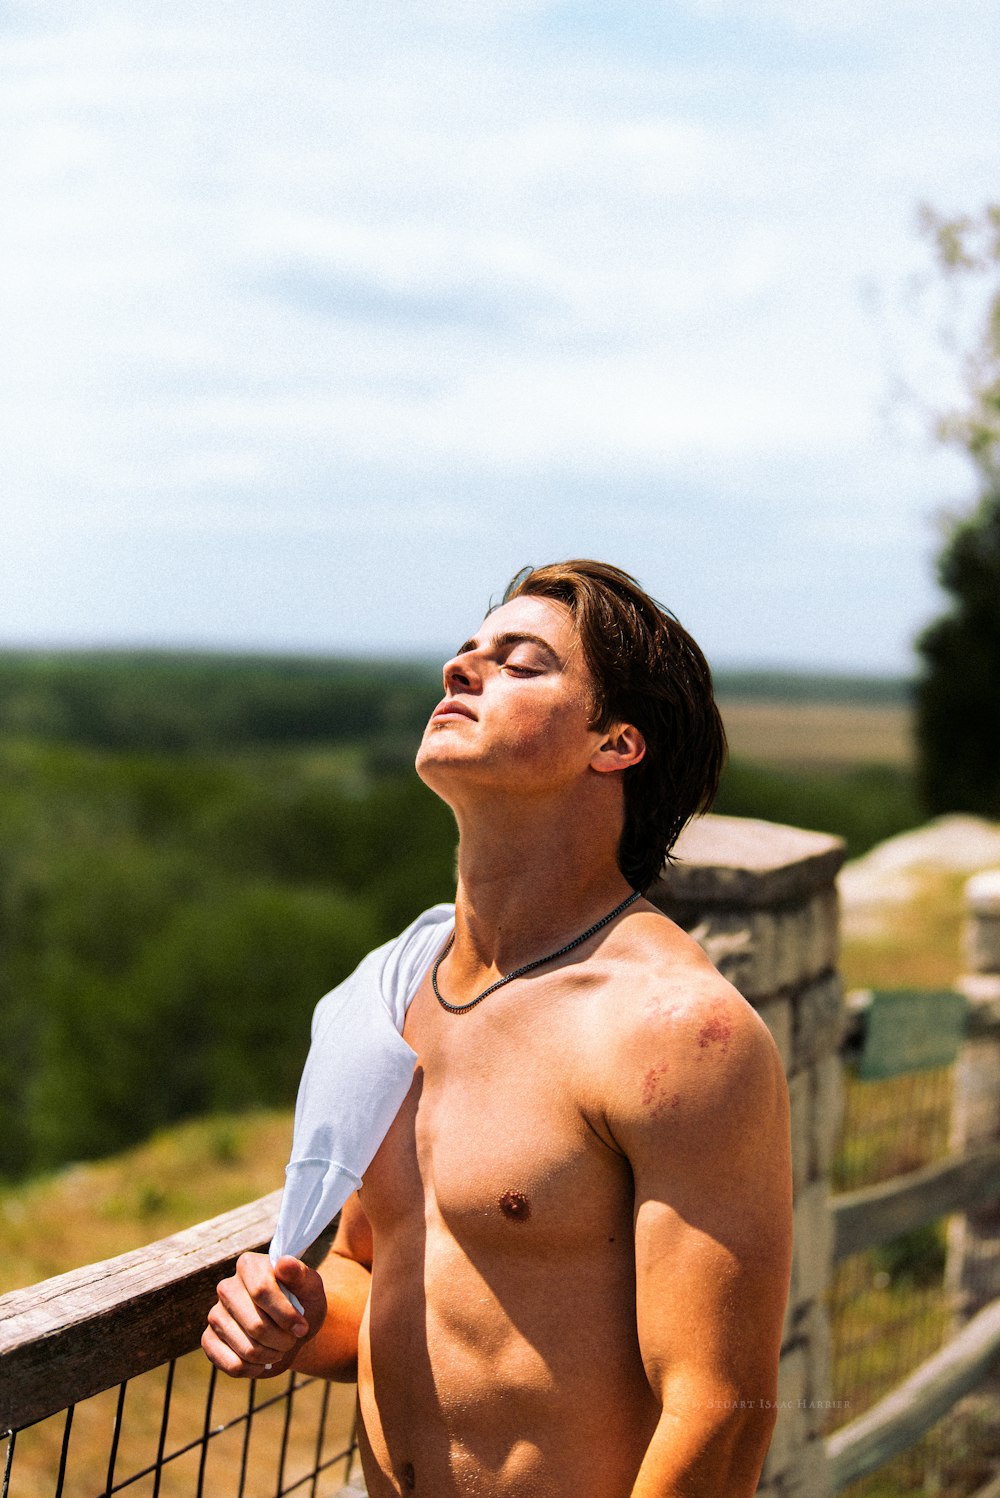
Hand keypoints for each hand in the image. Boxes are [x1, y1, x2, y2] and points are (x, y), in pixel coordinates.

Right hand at [202, 1252, 327, 1378]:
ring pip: (246, 1348)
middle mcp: (226, 1287)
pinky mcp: (209, 1340)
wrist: (291, 1330)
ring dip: (271, 1356)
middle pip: (256, 1325)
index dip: (286, 1315)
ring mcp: (215, 1315)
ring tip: (279, 1348)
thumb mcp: (310, 1289)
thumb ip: (300, 1275)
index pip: (261, 1291)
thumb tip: (284, 1263)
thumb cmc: (302, 1304)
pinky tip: (263, 1361)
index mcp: (249, 1266)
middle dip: (282, 1340)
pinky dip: (255, 1369)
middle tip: (292, 1339)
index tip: (302, 1328)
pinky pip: (233, 1365)